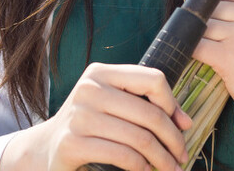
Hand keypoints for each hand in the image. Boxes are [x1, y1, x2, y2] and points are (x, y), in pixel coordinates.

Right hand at [0, 62, 192, 170]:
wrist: (47, 148)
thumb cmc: (90, 126)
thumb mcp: (114, 106)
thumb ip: (146, 106)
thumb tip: (185, 122)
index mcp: (100, 73)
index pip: (152, 79)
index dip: (172, 103)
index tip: (180, 125)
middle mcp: (88, 89)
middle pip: (150, 113)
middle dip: (173, 140)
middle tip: (182, 157)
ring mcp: (79, 116)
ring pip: (140, 138)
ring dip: (162, 159)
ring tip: (170, 168)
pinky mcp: (73, 144)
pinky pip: (123, 156)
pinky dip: (142, 167)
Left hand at [191, 0, 233, 170]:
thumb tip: (201, 0)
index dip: (214, 4)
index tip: (217, 21)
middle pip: (211, 7)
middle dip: (205, 23)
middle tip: (215, 44)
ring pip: (200, 26)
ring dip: (197, 40)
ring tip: (212, 55)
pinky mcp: (230, 57)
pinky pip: (195, 45)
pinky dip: (191, 53)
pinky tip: (202, 61)